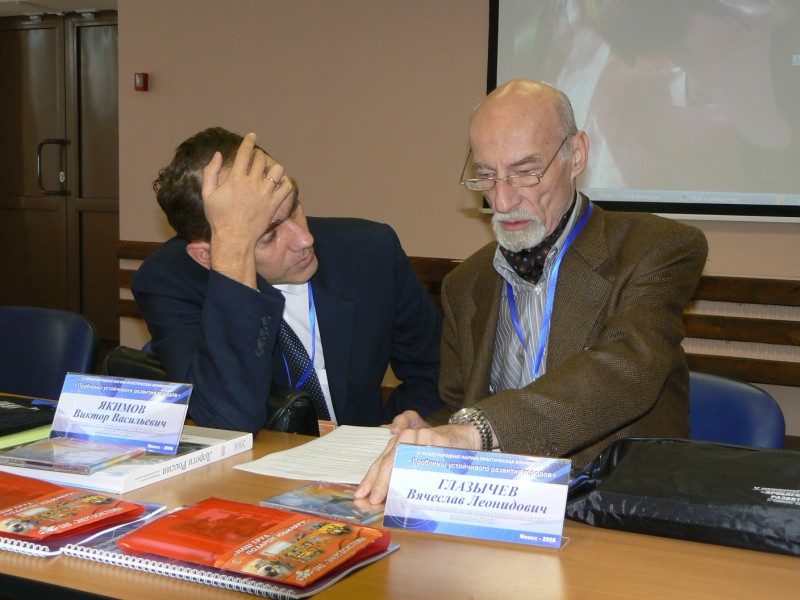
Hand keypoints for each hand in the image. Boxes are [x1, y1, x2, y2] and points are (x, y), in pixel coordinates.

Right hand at [201, 133, 291, 286]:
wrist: (234, 238)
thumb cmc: (218, 217)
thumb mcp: (207, 194)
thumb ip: (210, 172)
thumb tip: (217, 154)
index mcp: (235, 180)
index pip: (245, 153)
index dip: (249, 142)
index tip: (252, 136)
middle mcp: (252, 184)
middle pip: (261, 159)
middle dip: (259, 156)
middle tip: (256, 159)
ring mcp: (265, 194)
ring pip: (277, 170)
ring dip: (273, 167)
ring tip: (268, 172)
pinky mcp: (274, 205)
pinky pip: (286, 187)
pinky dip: (284, 182)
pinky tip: (278, 184)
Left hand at [354, 418, 481, 504]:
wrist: (465, 435)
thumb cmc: (439, 450)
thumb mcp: (417, 457)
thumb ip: (400, 470)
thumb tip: (381, 496)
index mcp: (400, 442)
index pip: (381, 461)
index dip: (370, 479)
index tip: (361, 495)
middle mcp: (408, 437)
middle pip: (389, 461)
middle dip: (379, 482)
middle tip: (373, 499)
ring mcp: (421, 437)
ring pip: (404, 460)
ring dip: (395, 480)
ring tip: (387, 496)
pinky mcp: (437, 440)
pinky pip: (426, 459)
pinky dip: (420, 474)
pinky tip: (413, 486)